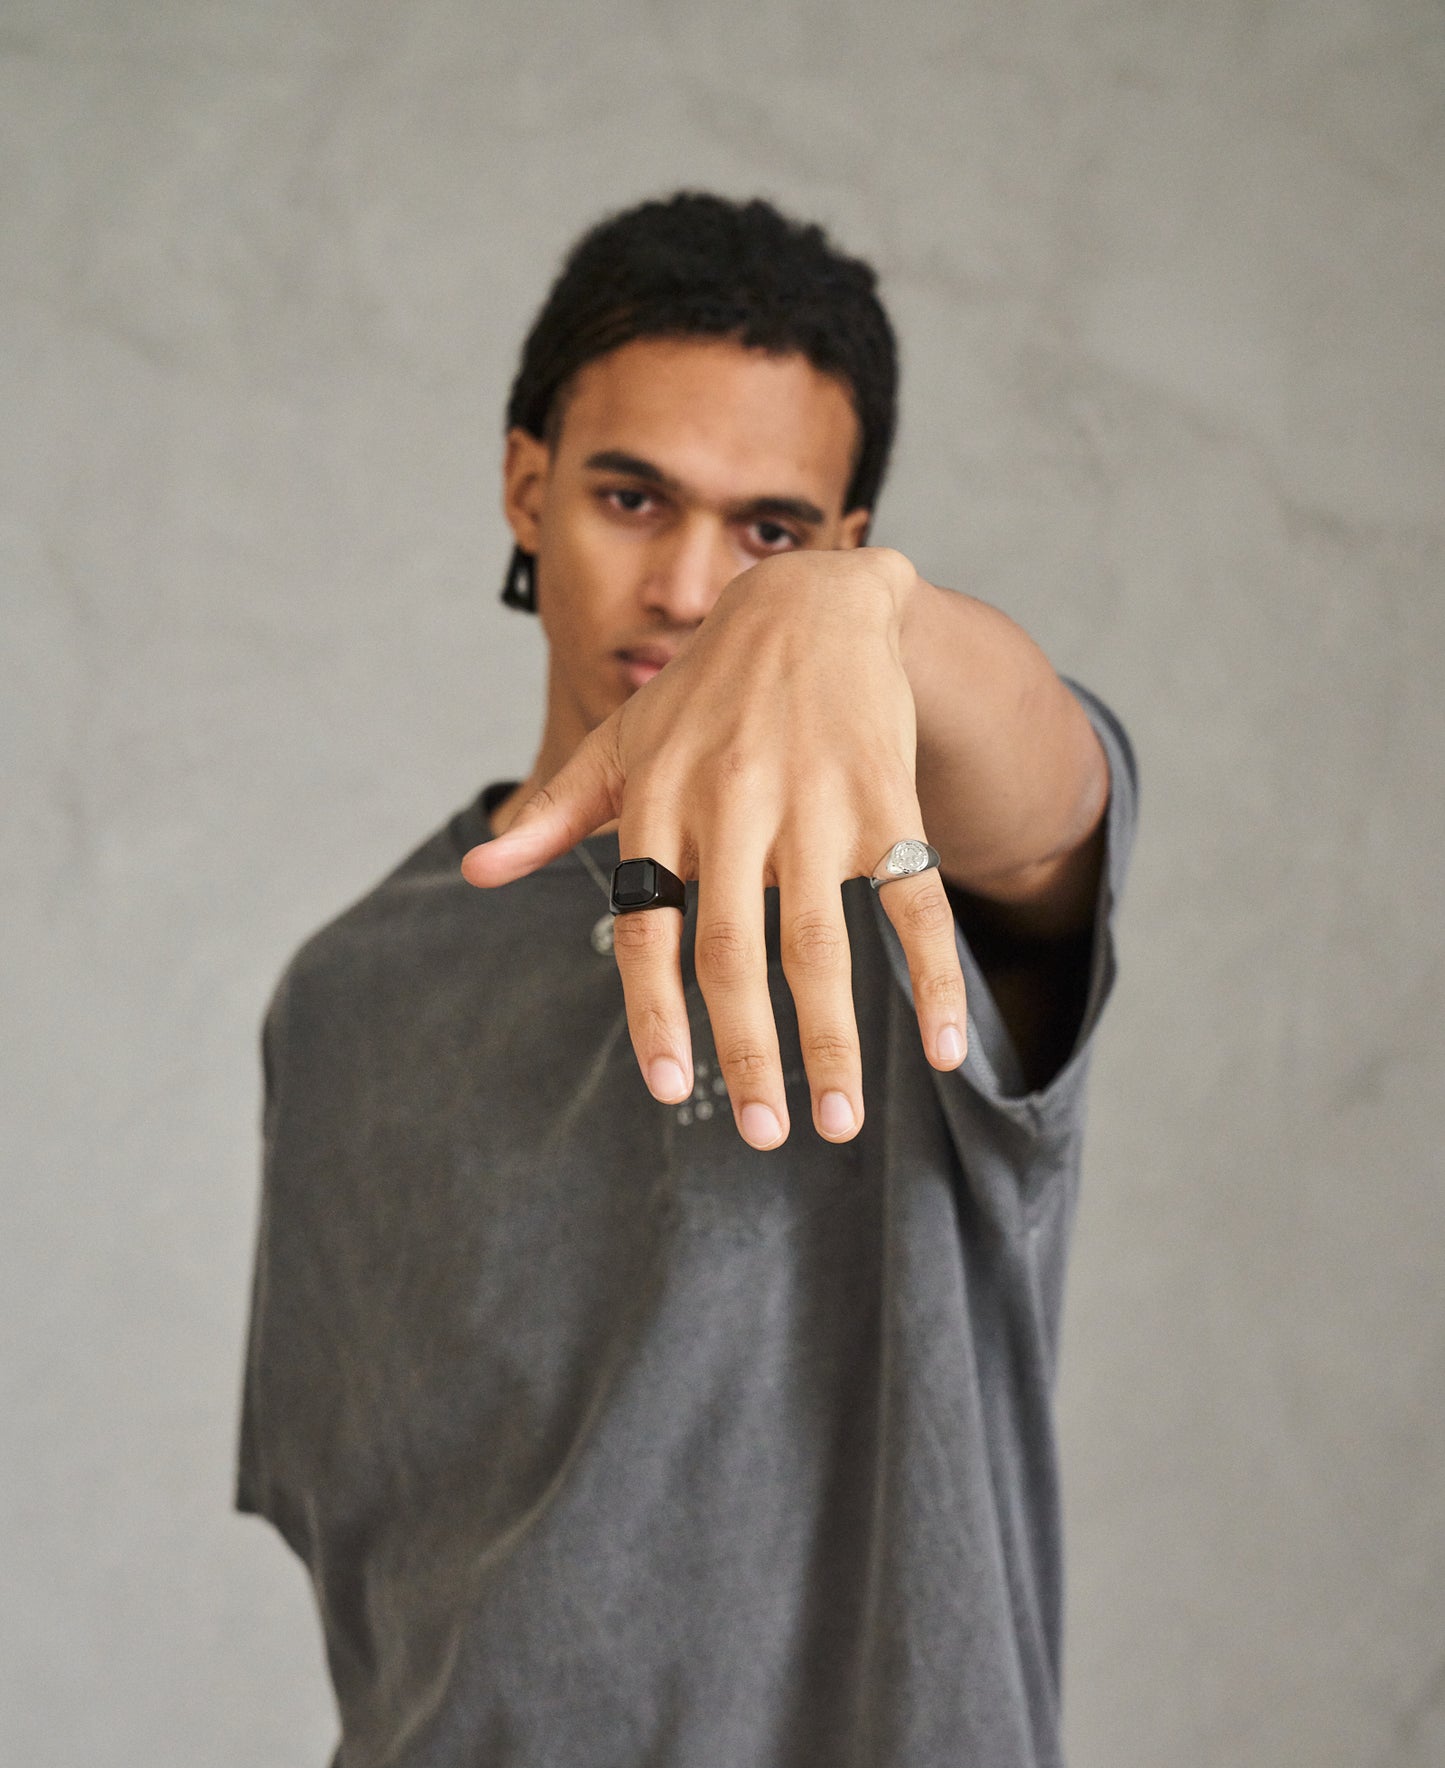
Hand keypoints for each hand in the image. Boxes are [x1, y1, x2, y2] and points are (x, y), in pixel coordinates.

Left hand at [460, 548, 967, 1149]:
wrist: (815, 602)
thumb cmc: (704, 692)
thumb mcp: (620, 741)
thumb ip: (556, 815)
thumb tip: (475, 872)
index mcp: (662, 805)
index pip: (648, 928)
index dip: (656, 1014)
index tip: (671, 1089)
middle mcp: (734, 808)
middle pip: (735, 953)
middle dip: (750, 1053)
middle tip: (767, 1137)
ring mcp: (816, 806)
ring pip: (824, 945)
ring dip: (834, 1042)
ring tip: (839, 1122)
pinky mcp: (888, 800)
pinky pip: (916, 904)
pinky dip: (931, 981)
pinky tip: (944, 1051)